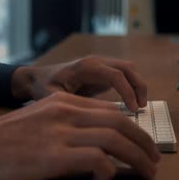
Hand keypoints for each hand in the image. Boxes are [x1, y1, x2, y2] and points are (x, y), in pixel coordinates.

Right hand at [0, 92, 159, 179]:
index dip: (134, 129)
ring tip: (147, 173)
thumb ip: (65, 123)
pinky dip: (108, 171)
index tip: (143, 146)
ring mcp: (59, 132)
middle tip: (154, 162)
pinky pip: (96, 160)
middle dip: (144, 143)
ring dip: (137, 158)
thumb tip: (96, 142)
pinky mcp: (53, 156)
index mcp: (62, 101)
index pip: (110, 111)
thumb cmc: (2, 140)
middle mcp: (64, 111)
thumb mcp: (37, 119)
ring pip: (115, 139)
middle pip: (119, 122)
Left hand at [12, 56, 147, 111]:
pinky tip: (130, 104)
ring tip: (138, 107)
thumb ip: (70, 105)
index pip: (115, 75)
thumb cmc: (42, 87)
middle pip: (127, 68)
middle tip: (140, 108)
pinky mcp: (102, 71)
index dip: (128, 92)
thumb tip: (93, 117)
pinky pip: (124, 75)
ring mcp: (100, 64)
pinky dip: (132, 87)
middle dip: (138, 87)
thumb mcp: (52, 97)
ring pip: (129, 69)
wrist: (37, 78)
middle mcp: (95, 62)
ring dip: (138, 86)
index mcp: (85, 67)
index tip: (133, 110)